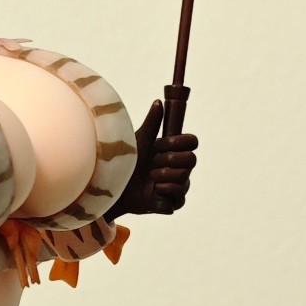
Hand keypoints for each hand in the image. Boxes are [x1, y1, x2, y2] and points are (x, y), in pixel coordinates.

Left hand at [113, 100, 197, 215]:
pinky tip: (154, 190)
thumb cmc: (125, 164)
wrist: (114, 188)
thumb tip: (158, 102)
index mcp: (173, 151)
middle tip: (154, 161)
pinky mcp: (171, 203)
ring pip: (184, 179)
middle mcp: (178, 168)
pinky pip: (179, 197)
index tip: (159, 144)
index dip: (179, 142)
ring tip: (150, 177)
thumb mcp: (139, 142)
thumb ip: (151, 124)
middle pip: (192, 160)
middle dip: (171, 159)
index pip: (192, 142)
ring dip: (164, 176)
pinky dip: (166, 191)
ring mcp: (176, 186)